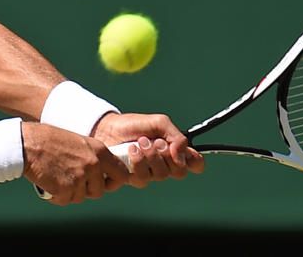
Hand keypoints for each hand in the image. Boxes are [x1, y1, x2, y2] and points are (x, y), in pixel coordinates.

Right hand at [21, 122, 129, 205]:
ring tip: (57, 177)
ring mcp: (79, 178)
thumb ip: (93, 157)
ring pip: (80, 197)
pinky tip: (49, 183)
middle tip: (71, 180)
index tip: (106, 183)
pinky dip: (56, 196)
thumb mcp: (80, 142)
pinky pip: (65, 201)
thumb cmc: (50, 140)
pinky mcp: (65, 189)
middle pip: (99, 191)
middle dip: (86, 190)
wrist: (29, 144)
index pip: (121, 174)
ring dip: (69, 192)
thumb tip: (100, 174)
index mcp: (99, 151)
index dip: (114, 182)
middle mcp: (93, 165)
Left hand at [90, 113, 204, 188]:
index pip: (195, 164)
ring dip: (151, 157)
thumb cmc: (134, 125)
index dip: (195, 163)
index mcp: (175, 151)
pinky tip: (130, 151)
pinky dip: (138, 162)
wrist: (107, 128)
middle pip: (179, 172)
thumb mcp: (159, 123)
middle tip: (155, 142)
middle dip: (167, 155)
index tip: (183, 153)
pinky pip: (142, 179)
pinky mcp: (133, 179)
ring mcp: (150, 173)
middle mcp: (165, 165)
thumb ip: (176, 135)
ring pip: (161, 176)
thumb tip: (182, 153)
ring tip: (139, 143)